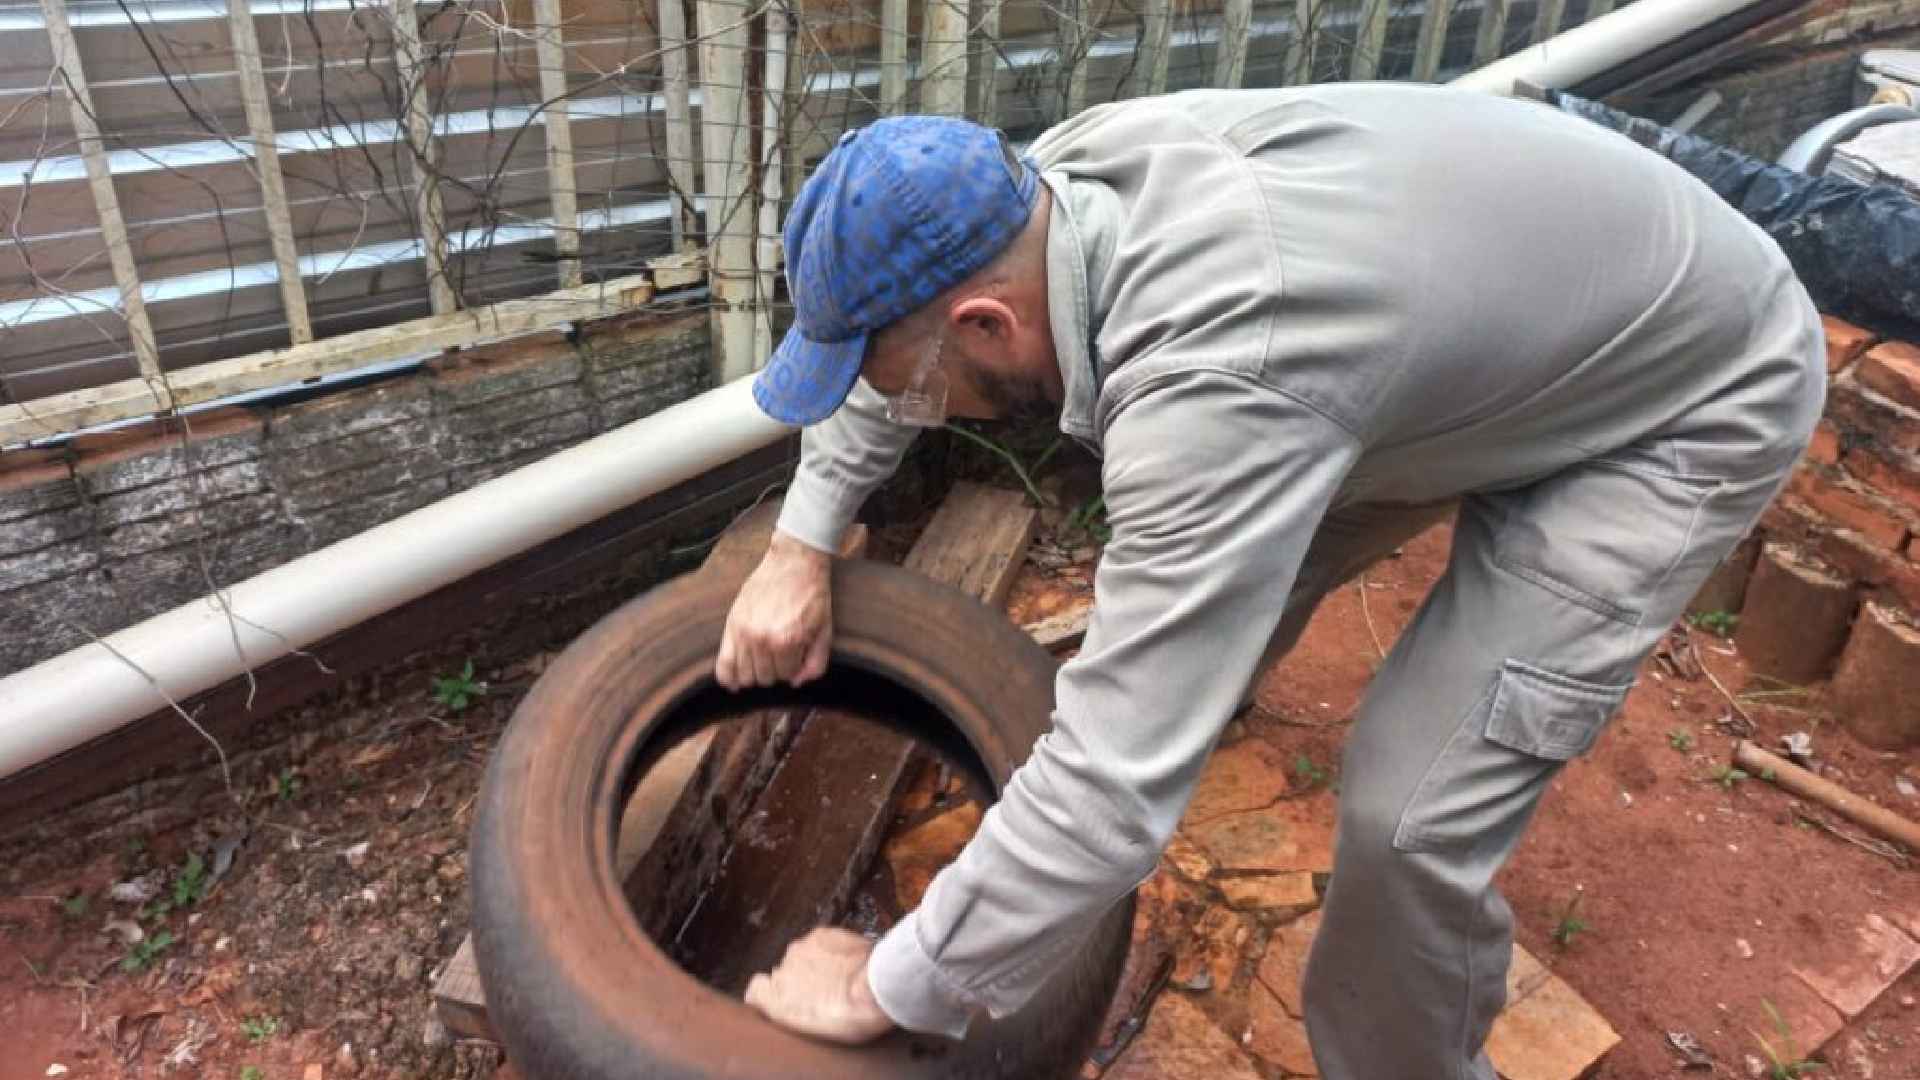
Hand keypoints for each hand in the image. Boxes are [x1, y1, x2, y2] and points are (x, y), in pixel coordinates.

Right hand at [716, 531, 833, 689]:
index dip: (794, 667)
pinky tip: (733, 683)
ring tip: (764, 658)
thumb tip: (795, 683)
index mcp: (787, 641)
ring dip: (756, 672)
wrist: (794, 562)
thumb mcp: (824, 631)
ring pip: (744, 676)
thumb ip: (815, 663)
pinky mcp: (732, 624)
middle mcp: (762, 639)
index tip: (796, 654)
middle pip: (764, 678)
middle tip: (782, 653)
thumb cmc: (812, 595)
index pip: (787, 676)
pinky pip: (722, 665)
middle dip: (775, 670)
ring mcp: (744, 632)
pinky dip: (727, 678)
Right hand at [744, 928, 893, 1043]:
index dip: (769, 994)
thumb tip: (784, 1002)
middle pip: (784, 973)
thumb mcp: (810, 1030)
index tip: (785, 999)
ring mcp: (800, 950)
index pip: (755, 991)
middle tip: (824, 993)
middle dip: (800, 981)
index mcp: (775, 1000)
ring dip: (817, 965)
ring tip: (840, 977)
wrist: (875, 986)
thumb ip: (787, 1011)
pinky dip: (831, 949)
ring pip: (803, 957)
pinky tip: (848, 961)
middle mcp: (781, 971)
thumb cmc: (849, 1017)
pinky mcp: (820, 934)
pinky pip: (820, 942)